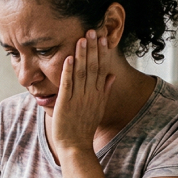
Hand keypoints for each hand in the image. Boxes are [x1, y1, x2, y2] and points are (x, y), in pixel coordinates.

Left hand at [49, 30, 115, 154]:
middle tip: (93, 30)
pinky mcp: (65, 103)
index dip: (101, 52)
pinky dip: (69, 71)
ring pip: (81, 73)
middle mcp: (90, 95)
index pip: (101, 69)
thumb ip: (105, 91)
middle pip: (93, 67)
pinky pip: (68, 84)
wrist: (76, 146)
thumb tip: (111, 76)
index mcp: (98, 94)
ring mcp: (78, 99)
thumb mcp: (99, 108)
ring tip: (82, 39)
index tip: (103, 38)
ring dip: (82, 55)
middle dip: (92, 48)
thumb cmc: (84, 128)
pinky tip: (69, 58)